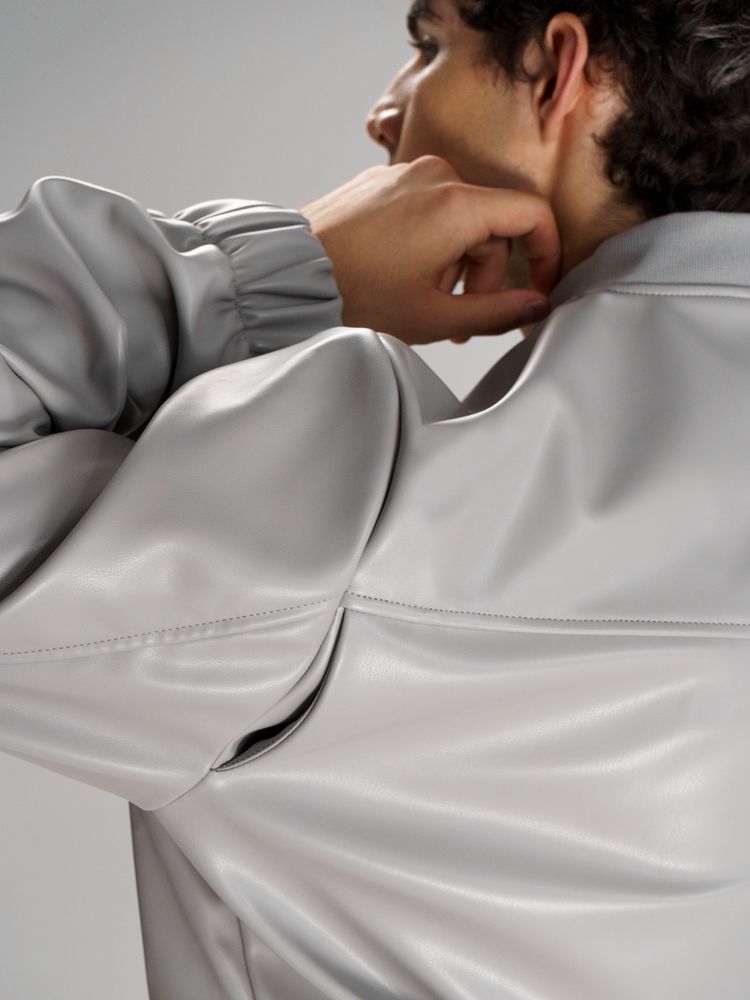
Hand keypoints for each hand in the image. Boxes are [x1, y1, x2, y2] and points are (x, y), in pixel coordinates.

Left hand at [298, 155, 560, 346]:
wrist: (287, 276)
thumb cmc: (354, 297)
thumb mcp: (434, 318)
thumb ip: (497, 313)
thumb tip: (536, 306)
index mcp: (457, 205)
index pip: (531, 214)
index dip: (547, 254)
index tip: (539, 288)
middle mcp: (435, 176)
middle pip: (492, 223)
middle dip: (486, 274)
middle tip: (460, 317)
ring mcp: (405, 174)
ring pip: (459, 217)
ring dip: (456, 263)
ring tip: (425, 301)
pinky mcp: (382, 181)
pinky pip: (427, 208)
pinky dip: (431, 243)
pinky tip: (404, 277)